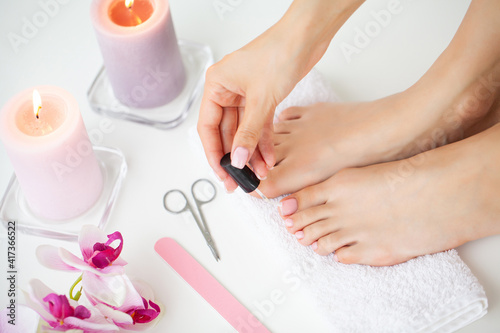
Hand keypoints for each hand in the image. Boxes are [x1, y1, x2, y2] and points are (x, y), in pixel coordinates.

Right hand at [198, 26, 302, 190]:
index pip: (208, 127)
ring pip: (244, 131)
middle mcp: (227, 91)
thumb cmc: (279, 53)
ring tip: (260, 172)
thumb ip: (248, 133)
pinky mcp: (262, 97)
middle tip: (241, 179)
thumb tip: (238, 159)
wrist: (306, 37)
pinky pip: (259, 125)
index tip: (223, 174)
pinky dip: (264, 141)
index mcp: (216, 86)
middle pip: (226, 132)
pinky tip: (269, 158)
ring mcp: (245, 95)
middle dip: (237, 157)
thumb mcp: (261, 99)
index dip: (214, 154)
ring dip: (252, 152)